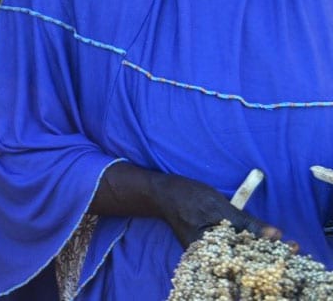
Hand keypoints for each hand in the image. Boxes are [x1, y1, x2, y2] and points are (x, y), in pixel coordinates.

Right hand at [149, 172, 287, 248]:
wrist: (162, 192)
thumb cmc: (187, 198)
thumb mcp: (218, 208)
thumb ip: (246, 223)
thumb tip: (277, 235)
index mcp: (209, 253)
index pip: (246, 260)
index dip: (270, 254)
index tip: (291, 248)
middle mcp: (209, 258)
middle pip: (244, 260)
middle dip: (267, 252)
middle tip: (291, 246)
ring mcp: (210, 252)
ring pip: (240, 254)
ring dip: (259, 247)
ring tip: (280, 244)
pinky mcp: (212, 245)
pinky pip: (234, 248)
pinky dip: (248, 243)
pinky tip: (260, 239)